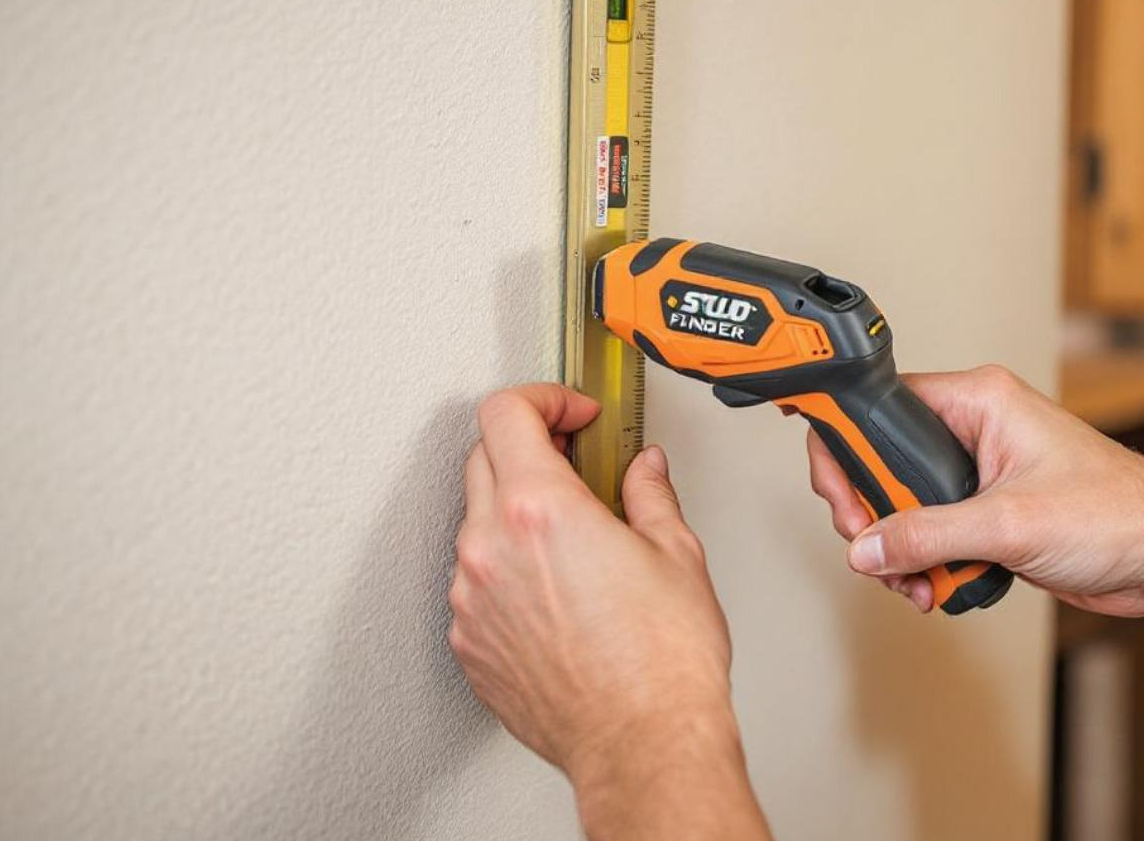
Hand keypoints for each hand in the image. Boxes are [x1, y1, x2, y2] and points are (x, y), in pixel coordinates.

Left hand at [449, 384, 734, 781]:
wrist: (643, 745)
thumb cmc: (663, 663)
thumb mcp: (675, 552)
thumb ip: (649, 494)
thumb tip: (643, 470)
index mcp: (539, 510)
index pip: (505, 412)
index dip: (543, 399)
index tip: (574, 415)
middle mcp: (490, 548)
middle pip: (483, 457)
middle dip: (528, 446)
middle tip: (574, 461)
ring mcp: (471, 598)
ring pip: (475, 522)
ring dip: (514, 510)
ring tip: (571, 534)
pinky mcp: (469, 642)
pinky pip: (475, 581)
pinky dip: (506, 568)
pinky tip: (556, 588)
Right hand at [806, 365, 1143, 616]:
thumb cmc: (1121, 513)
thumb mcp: (1010, 524)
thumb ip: (928, 535)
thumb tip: (869, 546)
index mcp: (978, 402)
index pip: (881, 409)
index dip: (847, 450)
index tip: (838, 495)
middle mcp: (974, 431)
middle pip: (884, 466)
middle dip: (875, 518)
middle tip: (874, 551)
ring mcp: (979, 475)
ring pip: (904, 508)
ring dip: (900, 552)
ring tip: (912, 582)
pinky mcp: (989, 515)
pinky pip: (932, 536)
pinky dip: (926, 566)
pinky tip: (936, 588)